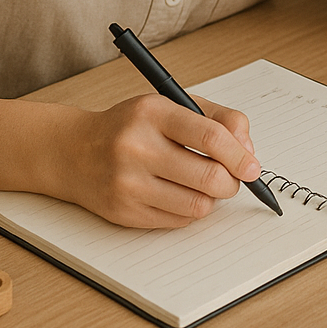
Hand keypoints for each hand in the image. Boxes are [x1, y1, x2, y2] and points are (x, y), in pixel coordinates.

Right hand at [56, 94, 261, 228]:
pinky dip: (189, 211)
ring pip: (198, 206)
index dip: (240, 156)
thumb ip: (218, 119)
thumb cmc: (131, 126)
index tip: (252, 167)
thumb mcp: (172, 105)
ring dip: (211, 199)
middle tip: (231, 179)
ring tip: (202, 185)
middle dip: (231, 182)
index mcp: (152, 113)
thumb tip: (247, 152)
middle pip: (209, 177)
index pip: (210, 137)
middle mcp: (137, 147)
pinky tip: (178, 194)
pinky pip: (179, 221)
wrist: (74, 152)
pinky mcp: (124, 212)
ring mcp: (128, 183)